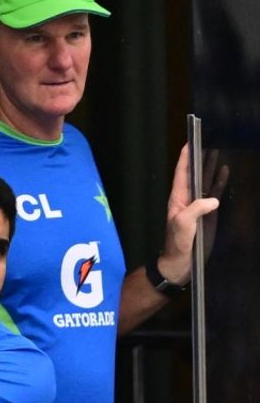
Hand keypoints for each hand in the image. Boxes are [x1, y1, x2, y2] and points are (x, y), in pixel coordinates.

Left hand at [159, 144, 227, 282]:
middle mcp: (188, 199)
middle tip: (208, 140)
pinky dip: (219, 182)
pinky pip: (214, 194)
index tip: (190, 141)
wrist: (181, 263)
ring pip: (205, 182)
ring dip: (211, 167)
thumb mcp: (183, 224)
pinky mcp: (208, 214)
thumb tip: (213, 199)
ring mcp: (198, 206)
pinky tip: (225, 172)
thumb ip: (196, 209)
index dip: (185, 158)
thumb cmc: (177, 243)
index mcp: (178, 198)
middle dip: (200, 158)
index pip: (182, 173)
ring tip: (218, 150)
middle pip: (195, 174)